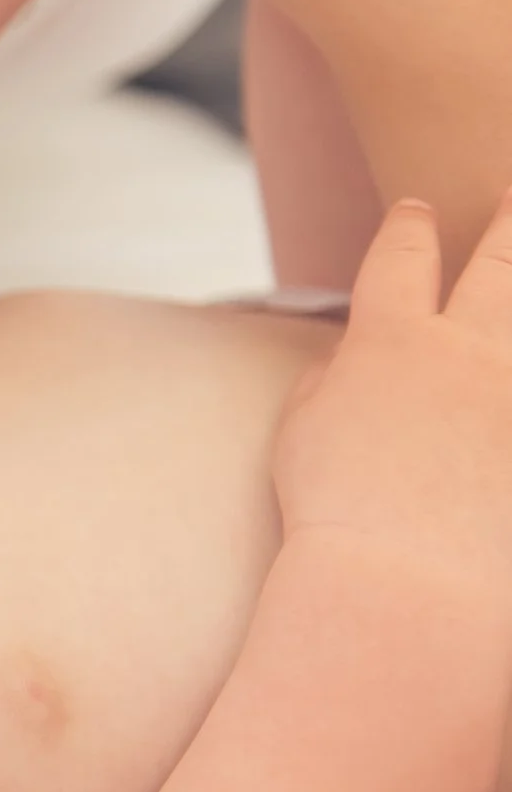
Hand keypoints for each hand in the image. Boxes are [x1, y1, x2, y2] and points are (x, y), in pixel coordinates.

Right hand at [274, 188, 511, 602]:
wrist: (405, 582)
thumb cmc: (335, 514)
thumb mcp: (300, 435)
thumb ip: (327, 384)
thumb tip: (344, 364)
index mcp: (392, 343)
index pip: (400, 259)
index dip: (408, 229)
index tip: (417, 208)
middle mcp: (470, 351)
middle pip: (502, 262)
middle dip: (511, 222)